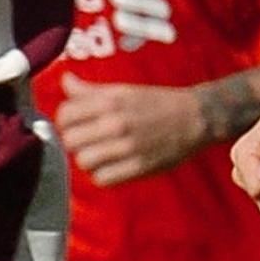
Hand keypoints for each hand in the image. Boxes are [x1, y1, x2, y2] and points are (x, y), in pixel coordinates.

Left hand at [54, 73, 206, 184]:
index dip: (66, 121)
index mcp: (110, 101)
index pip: (65, 115)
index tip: (75, 124)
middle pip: (71, 141)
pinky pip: (102, 179)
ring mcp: (127, 147)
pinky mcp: (138, 167)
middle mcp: (116, 122)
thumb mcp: (122, 90)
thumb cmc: (155, 102)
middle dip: (76, 142)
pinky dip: (103, 175)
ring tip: (101, 154)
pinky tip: (112, 166)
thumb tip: (65, 81)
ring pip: (84, 162)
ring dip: (89, 160)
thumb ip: (90, 90)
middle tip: (88, 141)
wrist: (194, 118)